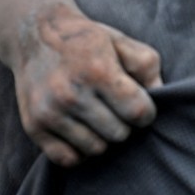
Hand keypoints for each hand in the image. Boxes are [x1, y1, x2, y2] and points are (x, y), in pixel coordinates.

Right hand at [13, 3, 161, 165]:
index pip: (137, 111)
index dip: (147, 112)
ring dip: (103, 136)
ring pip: (96, 148)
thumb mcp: (122, 42)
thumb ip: (147, 67)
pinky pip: (67, 159)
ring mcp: (49, 112)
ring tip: (99, 116)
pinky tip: (83, 130)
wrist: (36, 35)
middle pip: (118, 133)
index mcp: (98, 70)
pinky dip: (79, 150)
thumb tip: (161, 95)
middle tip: (117, 108)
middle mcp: (71, 94)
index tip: (142, 105)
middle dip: (125, 122)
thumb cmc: (87, 40)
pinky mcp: (33, 127)